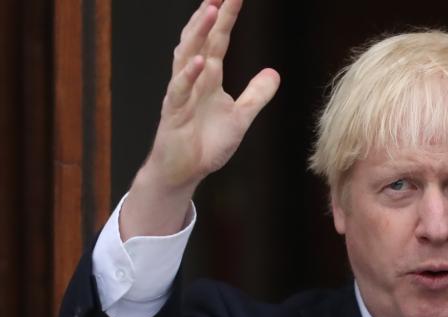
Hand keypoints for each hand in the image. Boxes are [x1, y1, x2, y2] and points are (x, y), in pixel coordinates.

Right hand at [145, 0, 279, 191]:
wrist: (184, 171)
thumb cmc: (206, 143)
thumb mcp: (240, 117)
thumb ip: (256, 95)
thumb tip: (274, 73)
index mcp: (208, 77)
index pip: (218, 40)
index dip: (227, 18)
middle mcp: (193, 78)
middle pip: (202, 39)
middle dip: (211, 15)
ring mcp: (181, 93)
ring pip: (186, 55)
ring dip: (197, 33)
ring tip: (209, 11)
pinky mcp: (173, 112)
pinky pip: (179, 89)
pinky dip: (188, 74)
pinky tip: (198, 60)